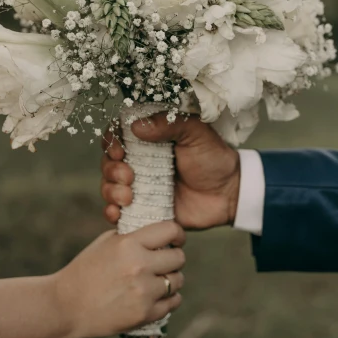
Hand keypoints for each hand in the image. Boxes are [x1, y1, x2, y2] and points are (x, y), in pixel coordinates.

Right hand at [53, 221, 185, 337]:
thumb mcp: (106, 243)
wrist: (66, 306)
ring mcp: (143, 292)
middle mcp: (138, 266)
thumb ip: (134, 236)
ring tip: (159, 280)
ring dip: (172, 279)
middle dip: (174, 258)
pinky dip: (169, 299)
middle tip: (165, 261)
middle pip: (179, 257)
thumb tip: (160, 233)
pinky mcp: (144, 313)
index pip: (170, 231)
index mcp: (128, 244)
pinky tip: (157, 295)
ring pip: (178, 280)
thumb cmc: (85, 271)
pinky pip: (173, 302)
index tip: (175, 239)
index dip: (177, 234)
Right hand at [100, 114, 240, 229]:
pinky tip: (117, 213)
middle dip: (111, 170)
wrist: (229, 194)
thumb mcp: (196, 133)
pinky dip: (111, 212)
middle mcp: (139, 161)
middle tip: (129, 178)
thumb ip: (169, 124)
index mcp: (149, 139)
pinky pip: (117, 211)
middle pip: (108, 162)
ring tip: (128, 197)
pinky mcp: (143, 208)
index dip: (112, 142)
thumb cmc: (214, 159)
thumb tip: (136, 126)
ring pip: (108, 186)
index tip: (120, 152)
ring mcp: (140, 186)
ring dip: (110, 191)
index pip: (117, 135)